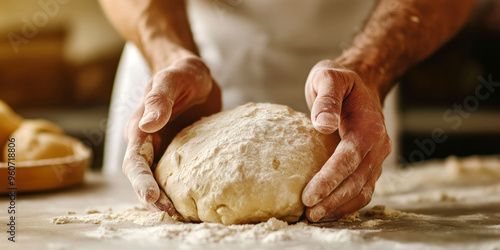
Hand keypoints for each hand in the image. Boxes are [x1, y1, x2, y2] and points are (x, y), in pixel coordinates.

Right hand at [123, 56, 220, 214]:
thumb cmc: (182, 73)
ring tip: (183, 214)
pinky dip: (183, 189)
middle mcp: (149, 143)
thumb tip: (147, 125)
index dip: (142, 181)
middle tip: (172, 213)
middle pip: (145, 177)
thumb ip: (160, 98)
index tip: (152, 197)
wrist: (196, 75)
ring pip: (161, 180)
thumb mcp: (173, 79)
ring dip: (168, 198)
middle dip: (154, 198)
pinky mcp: (183, 153)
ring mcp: (166, 150)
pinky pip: (180, 175)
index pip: (135, 161)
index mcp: (140, 129)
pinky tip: (196, 200)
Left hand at [302, 59, 391, 221]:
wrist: (362, 83)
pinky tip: (327, 210)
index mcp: (369, 126)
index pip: (350, 158)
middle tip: (307, 213)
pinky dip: (346, 204)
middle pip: (357, 180)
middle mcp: (378, 145)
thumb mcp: (329, 77)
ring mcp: (377, 158)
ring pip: (362, 190)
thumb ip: (327, 98)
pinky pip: (362, 190)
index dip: (330, 179)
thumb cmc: (340, 81)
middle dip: (332, 200)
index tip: (308, 195)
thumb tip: (323, 125)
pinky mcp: (370, 165)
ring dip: (339, 206)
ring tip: (314, 217)